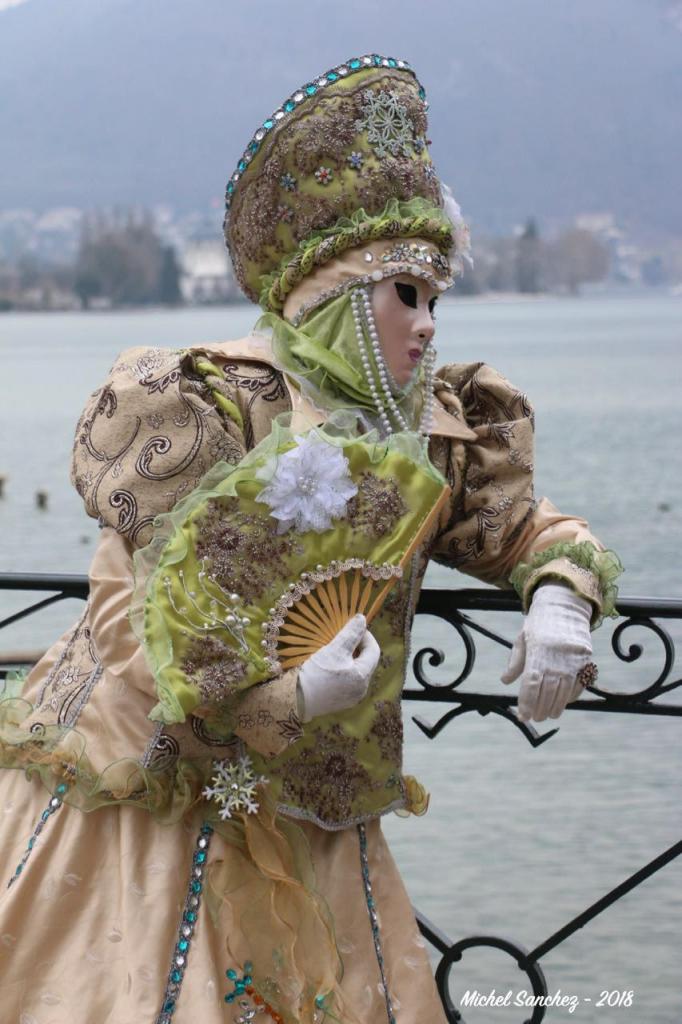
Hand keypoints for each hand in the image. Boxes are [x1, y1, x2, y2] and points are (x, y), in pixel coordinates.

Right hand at [297, 613, 379, 721]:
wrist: (295, 700)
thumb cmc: (316, 674)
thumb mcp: (334, 650)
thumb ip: (350, 634)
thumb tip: (363, 619)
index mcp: (363, 676)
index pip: (373, 650)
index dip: (365, 636)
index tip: (352, 627)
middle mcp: (361, 689)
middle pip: (365, 661)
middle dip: (356, 647)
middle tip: (342, 637)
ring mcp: (351, 697)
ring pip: (355, 671)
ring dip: (348, 658)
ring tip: (334, 650)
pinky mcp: (339, 702)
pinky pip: (347, 681)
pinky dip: (342, 670)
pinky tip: (329, 665)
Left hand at [501, 582, 592, 721]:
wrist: (565, 606)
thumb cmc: (539, 623)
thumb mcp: (522, 638)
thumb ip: (515, 662)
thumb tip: (505, 681)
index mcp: (537, 653)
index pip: (530, 684)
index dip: (526, 703)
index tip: (522, 716)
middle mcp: (556, 659)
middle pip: (548, 692)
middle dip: (540, 709)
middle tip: (535, 718)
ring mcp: (573, 661)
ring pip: (564, 692)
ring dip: (556, 707)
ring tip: (548, 715)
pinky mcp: (585, 660)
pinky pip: (579, 684)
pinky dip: (571, 696)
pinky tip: (564, 702)